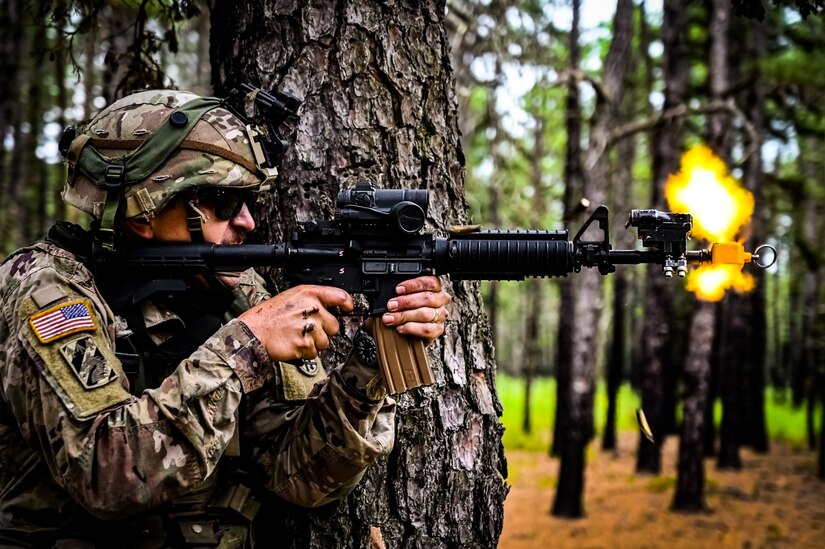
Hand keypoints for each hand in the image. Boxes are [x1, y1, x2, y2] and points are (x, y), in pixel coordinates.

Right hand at [238, 285, 353, 361]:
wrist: (253, 332)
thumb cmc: (269, 316)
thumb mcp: (292, 297)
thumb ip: (312, 299)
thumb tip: (331, 306)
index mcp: (309, 294)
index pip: (340, 296)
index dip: (347, 304)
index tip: (348, 309)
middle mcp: (312, 309)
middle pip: (334, 326)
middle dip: (324, 331)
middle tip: (306, 329)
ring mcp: (310, 327)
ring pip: (326, 342)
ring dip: (314, 343)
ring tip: (297, 336)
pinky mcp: (305, 345)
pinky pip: (315, 353)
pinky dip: (306, 352)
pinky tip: (294, 344)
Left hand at [379, 276, 450, 344]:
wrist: (409, 332)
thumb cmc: (407, 309)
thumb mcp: (404, 296)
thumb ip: (400, 293)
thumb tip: (386, 295)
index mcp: (435, 287)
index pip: (429, 282)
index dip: (413, 285)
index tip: (398, 290)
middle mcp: (441, 300)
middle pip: (427, 298)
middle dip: (406, 302)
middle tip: (391, 305)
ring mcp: (440, 315)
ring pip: (426, 314)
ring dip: (405, 316)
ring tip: (391, 318)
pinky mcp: (438, 330)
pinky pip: (426, 329)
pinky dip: (412, 328)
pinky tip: (401, 328)